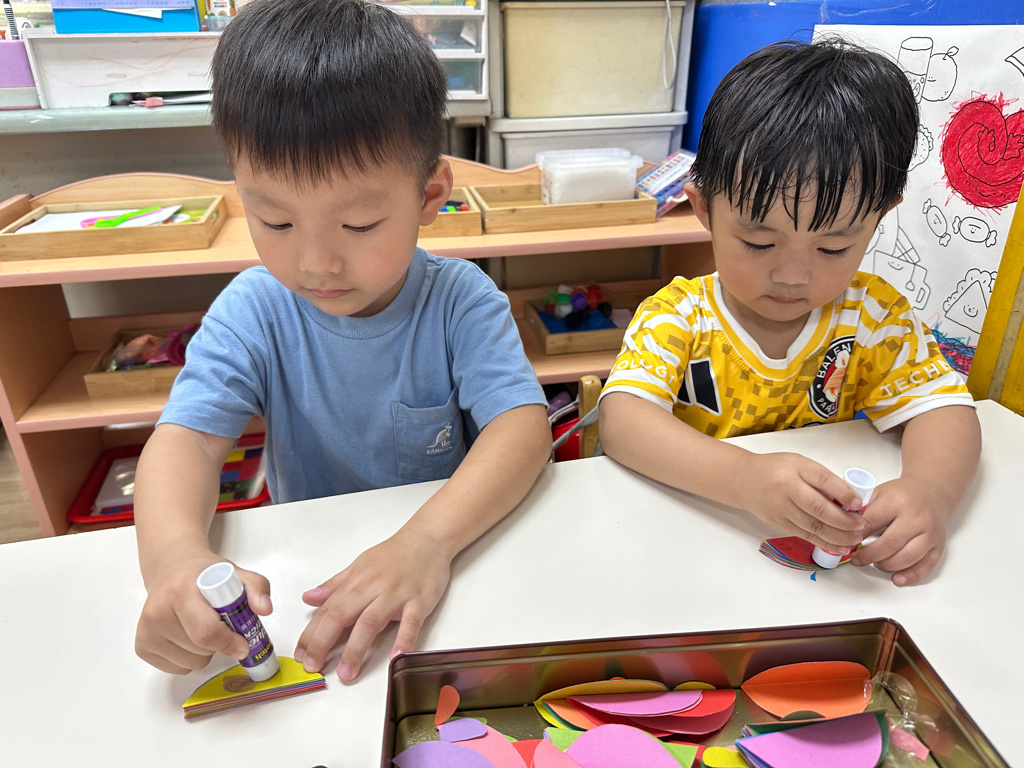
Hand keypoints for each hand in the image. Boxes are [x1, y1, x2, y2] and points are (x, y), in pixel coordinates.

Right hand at [135, 551, 272, 673]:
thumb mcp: (236, 573)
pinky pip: (178, 668)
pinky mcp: (142, 646)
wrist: (171, 568)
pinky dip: (189, 658)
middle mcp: (158, 612)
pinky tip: (187, 635)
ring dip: (205, 652)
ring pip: (191, 664)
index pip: (206, 632)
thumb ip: (256, 587)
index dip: (229, 642)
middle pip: (200, 650)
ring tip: (201, 626)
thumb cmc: (204, 574)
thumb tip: (264, 609)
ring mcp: (147, 631)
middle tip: (221, 624)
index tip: (242, 642)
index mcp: (181, 591)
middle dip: (220, 644)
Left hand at [294, 527, 452, 681]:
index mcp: (356, 583)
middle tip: (313, 667)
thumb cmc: (394, 554)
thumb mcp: (359, 566)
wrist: (427, 539)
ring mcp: (396, 595)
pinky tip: (395, 657)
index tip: (301, 654)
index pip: (327, 610)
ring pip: (371, 622)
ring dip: (356, 649)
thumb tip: (309, 597)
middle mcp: (373, 589)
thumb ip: (335, 585)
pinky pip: (411, 622)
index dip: (311, 633)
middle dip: (324, 643)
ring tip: (346, 673)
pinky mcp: (419, 601)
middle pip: (342, 616)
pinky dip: (403, 640)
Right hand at [741, 452, 871, 551]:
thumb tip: (849, 498)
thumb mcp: (799, 463)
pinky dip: (824, 543)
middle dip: (844, 520)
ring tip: (855, 539)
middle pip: (819, 508)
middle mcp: (787, 489)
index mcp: (795, 469)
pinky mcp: (779, 523)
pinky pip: (805, 535)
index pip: (823, 480)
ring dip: (837, 535)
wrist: (744, 480)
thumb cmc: (774, 469)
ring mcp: (781, 508)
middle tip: (861, 526)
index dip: (843, 493)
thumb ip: (821, 478)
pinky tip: (839, 546)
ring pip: (813, 526)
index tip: (858, 503)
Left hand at [851, 477, 951, 585]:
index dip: (856, 536)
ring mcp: (930, 533)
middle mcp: (916, 518)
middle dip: (869, 555)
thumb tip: (845, 528)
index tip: (846, 543)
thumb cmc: (904, 494)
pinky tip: (897, 578)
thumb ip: (864, 509)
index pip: (872, 522)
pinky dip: (910, 575)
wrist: (932, 491)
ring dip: (887, 565)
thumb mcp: (880, 492)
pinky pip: (926, 565)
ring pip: (908, 557)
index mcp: (897, 501)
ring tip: (875, 564)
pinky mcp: (938, 545)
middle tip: (857, 559)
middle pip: (890, 544)